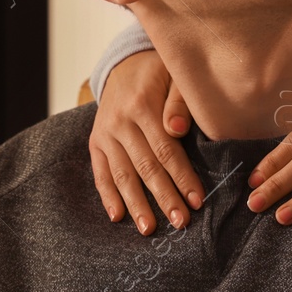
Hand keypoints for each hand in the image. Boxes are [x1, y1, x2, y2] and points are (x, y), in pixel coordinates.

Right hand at [88, 50, 202, 234]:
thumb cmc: (160, 73)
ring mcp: (104, 133)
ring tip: (149, 229)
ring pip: (122, 174)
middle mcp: (119, 121)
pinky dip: (107, 196)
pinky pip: (100, 172)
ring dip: (136, 204)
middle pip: (145, 166)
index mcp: (142, 104)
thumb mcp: (175, 77)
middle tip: (180, 222)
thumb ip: (179, 102)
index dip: (182, 176)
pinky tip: (117, 216)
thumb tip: (177, 130)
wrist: (125, 62)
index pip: (165, 149)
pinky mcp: (95, 141)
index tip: (197, 200)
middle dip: (164, 197)